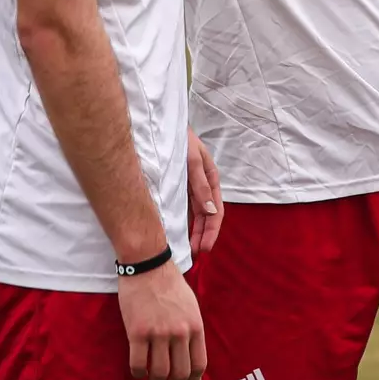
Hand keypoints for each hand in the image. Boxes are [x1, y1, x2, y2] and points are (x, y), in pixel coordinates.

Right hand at [117, 261, 205, 379]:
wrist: (148, 266)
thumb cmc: (170, 286)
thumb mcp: (191, 307)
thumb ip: (192, 332)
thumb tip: (192, 359)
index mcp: (196, 326)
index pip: (199, 365)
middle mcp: (180, 332)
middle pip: (180, 373)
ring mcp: (158, 333)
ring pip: (159, 373)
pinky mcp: (137, 332)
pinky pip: (138, 364)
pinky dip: (137, 374)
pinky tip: (137, 372)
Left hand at [187, 130, 222, 255]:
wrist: (163, 125)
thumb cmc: (181, 139)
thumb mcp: (193, 160)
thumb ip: (200, 185)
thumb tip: (210, 211)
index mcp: (211, 180)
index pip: (215, 211)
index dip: (211, 231)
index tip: (204, 248)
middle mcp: (202, 186)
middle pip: (206, 216)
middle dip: (203, 235)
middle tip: (196, 254)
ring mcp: (190, 187)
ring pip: (195, 214)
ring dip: (194, 231)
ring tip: (189, 248)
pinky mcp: (178, 186)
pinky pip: (183, 207)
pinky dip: (184, 220)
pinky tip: (179, 231)